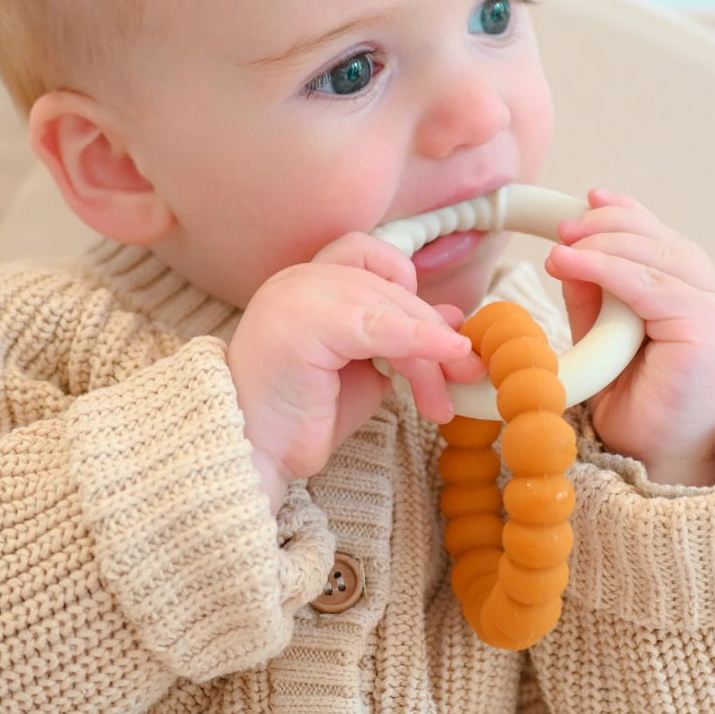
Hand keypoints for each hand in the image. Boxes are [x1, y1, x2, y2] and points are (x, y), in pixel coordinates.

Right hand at [228, 232, 484, 510]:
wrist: (253, 453)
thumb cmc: (301, 416)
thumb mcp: (363, 370)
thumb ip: (400, 339)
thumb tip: (454, 319)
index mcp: (308, 281)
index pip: (373, 260)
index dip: (409, 290)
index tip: (433, 337)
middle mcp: (301, 278)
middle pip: (391, 290)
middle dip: (433, 336)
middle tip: (462, 380)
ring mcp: (300, 294)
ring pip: (390, 309)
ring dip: (427, 356)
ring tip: (439, 402)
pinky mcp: (308, 324)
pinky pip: (380, 326)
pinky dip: (421, 340)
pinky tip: (450, 354)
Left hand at [545, 189, 714, 485]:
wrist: (658, 457)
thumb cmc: (634, 403)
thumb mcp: (604, 336)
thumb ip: (593, 296)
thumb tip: (568, 253)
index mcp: (693, 291)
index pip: (660, 237)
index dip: (625, 213)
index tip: (588, 200)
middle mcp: (712, 293)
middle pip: (658, 240)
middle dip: (606, 226)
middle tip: (563, 227)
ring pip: (653, 256)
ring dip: (601, 244)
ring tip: (561, 245)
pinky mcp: (709, 327)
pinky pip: (649, 285)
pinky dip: (605, 269)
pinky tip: (571, 263)